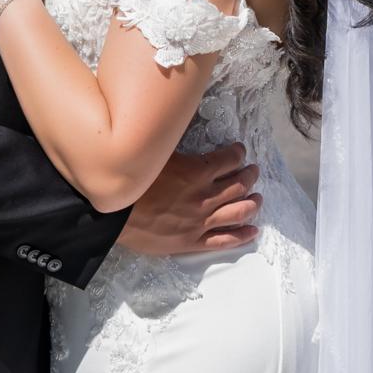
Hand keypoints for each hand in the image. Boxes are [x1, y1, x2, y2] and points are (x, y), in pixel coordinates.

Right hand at [117, 143, 261, 255]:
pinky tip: (253, 231)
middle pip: (238, 185)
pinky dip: (241, 236)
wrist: (114, 215)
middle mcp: (204, 197)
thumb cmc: (132, 181)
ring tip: (258, 198)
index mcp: (197, 172)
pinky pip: (224, 240)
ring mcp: (201, 221)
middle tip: (253, 171)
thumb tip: (183, 130)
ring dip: (252, 203)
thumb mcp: (156, 154)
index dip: (238, 153)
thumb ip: (176, 147)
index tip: (240, 151)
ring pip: (237, 212)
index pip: (228, 159)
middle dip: (249, 175)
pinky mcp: (193, 242)